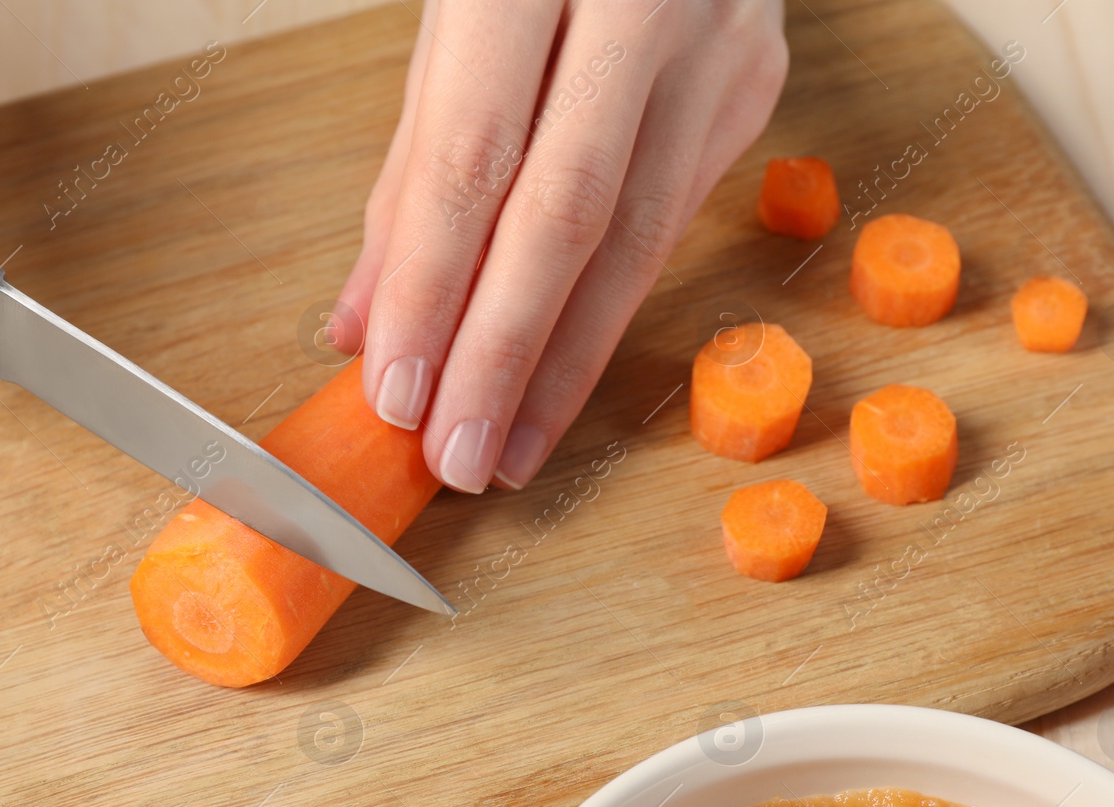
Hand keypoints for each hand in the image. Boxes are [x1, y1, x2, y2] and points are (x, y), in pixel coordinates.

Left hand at [335, 0, 786, 491]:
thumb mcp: (454, 9)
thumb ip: (412, 160)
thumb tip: (361, 314)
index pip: (475, 155)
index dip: (430, 286)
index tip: (393, 389)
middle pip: (567, 212)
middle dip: (504, 354)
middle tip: (456, 454)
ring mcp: (717, 43)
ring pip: (638, 236)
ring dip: (566, 361)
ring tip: (507, 448)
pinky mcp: (751, 85)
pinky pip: (671, 218)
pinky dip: (610, 307)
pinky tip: (564, 375)